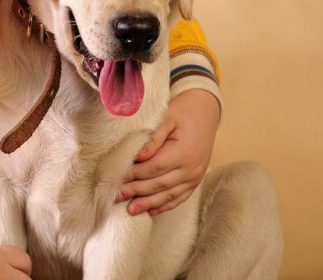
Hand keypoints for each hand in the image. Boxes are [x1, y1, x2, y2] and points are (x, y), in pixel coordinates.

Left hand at [116, 89, 219, 215]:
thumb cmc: (183, 111)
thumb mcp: (167, 118)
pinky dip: (165, 205)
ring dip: (149, 204)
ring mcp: (195, 176)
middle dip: (136, 192)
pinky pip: (180, 197)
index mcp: (183, 152)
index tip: (117, 177)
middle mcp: (191, 168)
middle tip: (116, 196)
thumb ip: (153, 138)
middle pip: (159, 184)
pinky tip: (152, 210)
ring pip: (169, 195)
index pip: (154, 168)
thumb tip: (138, 156)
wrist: (206, 111)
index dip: (134, 175)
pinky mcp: (196, 180)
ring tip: (130, 210)